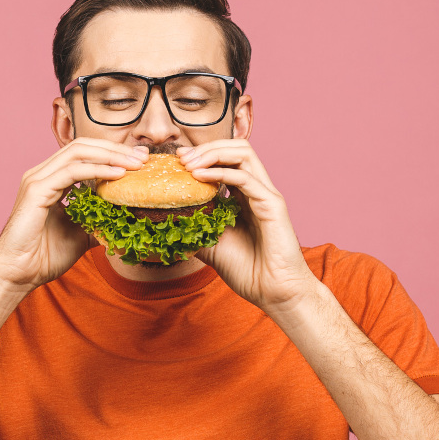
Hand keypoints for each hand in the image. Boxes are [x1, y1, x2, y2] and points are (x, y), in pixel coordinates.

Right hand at [0, 138, 147, 291]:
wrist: (18, 274)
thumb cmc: (44, 257)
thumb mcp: (81, 235)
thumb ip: (99, 221)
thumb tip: (126, 218)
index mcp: (50, 180)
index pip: (84, 154)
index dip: (113, 153)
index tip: (139, 160)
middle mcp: (42, 174)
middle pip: (83, 146)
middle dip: (116, 150)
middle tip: (143, 158)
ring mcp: (37, 179)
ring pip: (78, 153)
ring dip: (111, 156)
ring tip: (136, 165)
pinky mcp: (36, 190)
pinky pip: (72, 172)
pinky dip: (97, 170)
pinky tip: (117, 175)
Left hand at [177, 140, 318, 314]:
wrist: (272, 291)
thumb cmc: (247, 270)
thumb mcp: (210, 245)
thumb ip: (194, 228)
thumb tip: (165, 221)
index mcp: (243, 196)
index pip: (225, 160)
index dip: (201, 155)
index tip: (176, 159)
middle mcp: (256, 189)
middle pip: (235, 148)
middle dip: (206, 148)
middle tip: (181, 158)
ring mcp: (265, 194)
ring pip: (243, 153)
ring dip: (212, 153)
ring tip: (189, 164)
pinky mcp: (272, 205)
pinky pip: (245, 178)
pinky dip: (220, 172)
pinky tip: (199, 176)